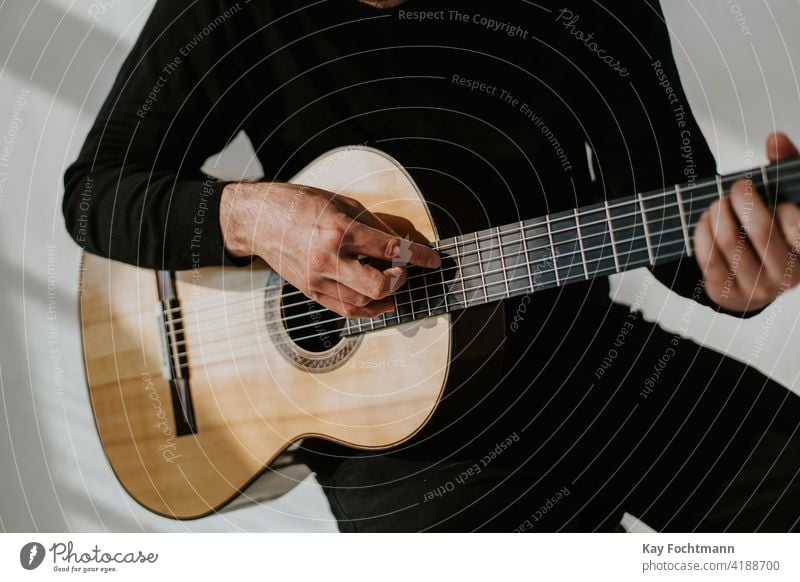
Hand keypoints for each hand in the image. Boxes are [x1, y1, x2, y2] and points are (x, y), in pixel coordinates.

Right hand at [219, 182, 440, 317]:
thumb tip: (399, 243)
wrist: (257, 219)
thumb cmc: (298, 204)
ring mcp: (317, 279)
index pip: (390, 250)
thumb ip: (373, 225)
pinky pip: (344, 310)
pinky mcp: (309, 291)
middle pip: (378, 285)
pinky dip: (365, 310)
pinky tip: (377, 303)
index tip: (433, 259)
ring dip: (385, 298)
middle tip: (405, 272)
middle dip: (400, 281)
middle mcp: (328, 258)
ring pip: (363, 303)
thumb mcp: (342, 202)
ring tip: (393, 285)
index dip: (418, 256)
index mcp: (340, 230)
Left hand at [694, 132, 799, 311]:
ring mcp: (755, 289)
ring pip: (730, 243)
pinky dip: (702, 233)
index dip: (784, 208)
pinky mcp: (726, 294)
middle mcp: (787, 277)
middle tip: (736, 187)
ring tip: (717, 203)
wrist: (756, 276)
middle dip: (743, 201)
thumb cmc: (777, 230)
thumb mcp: (789, 198)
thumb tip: (775, 139)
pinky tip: (704, 221)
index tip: (772, 195)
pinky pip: (708, 259)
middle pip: (761, 231)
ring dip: (718, 214)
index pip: (798, 228)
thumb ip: (786, 168)